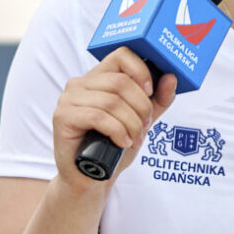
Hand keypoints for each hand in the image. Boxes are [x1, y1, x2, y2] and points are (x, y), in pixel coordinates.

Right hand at [51, 48, 175, 181]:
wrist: (91, 178)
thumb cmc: (112, 148)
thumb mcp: (142, 121)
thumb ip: (157, 100)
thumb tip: (171, 78)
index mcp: (98, 78)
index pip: (122, 55)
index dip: (141, 70)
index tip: (150, 92)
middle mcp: (80, 83)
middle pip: (120, 82)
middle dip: (141, 107)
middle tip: (145, 126)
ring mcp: (69, 99)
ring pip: (112, 101)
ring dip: (131, 123)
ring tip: (134, 139)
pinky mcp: (63, 116)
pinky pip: (98, 117)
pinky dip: (117, 131)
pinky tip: (122, 143)